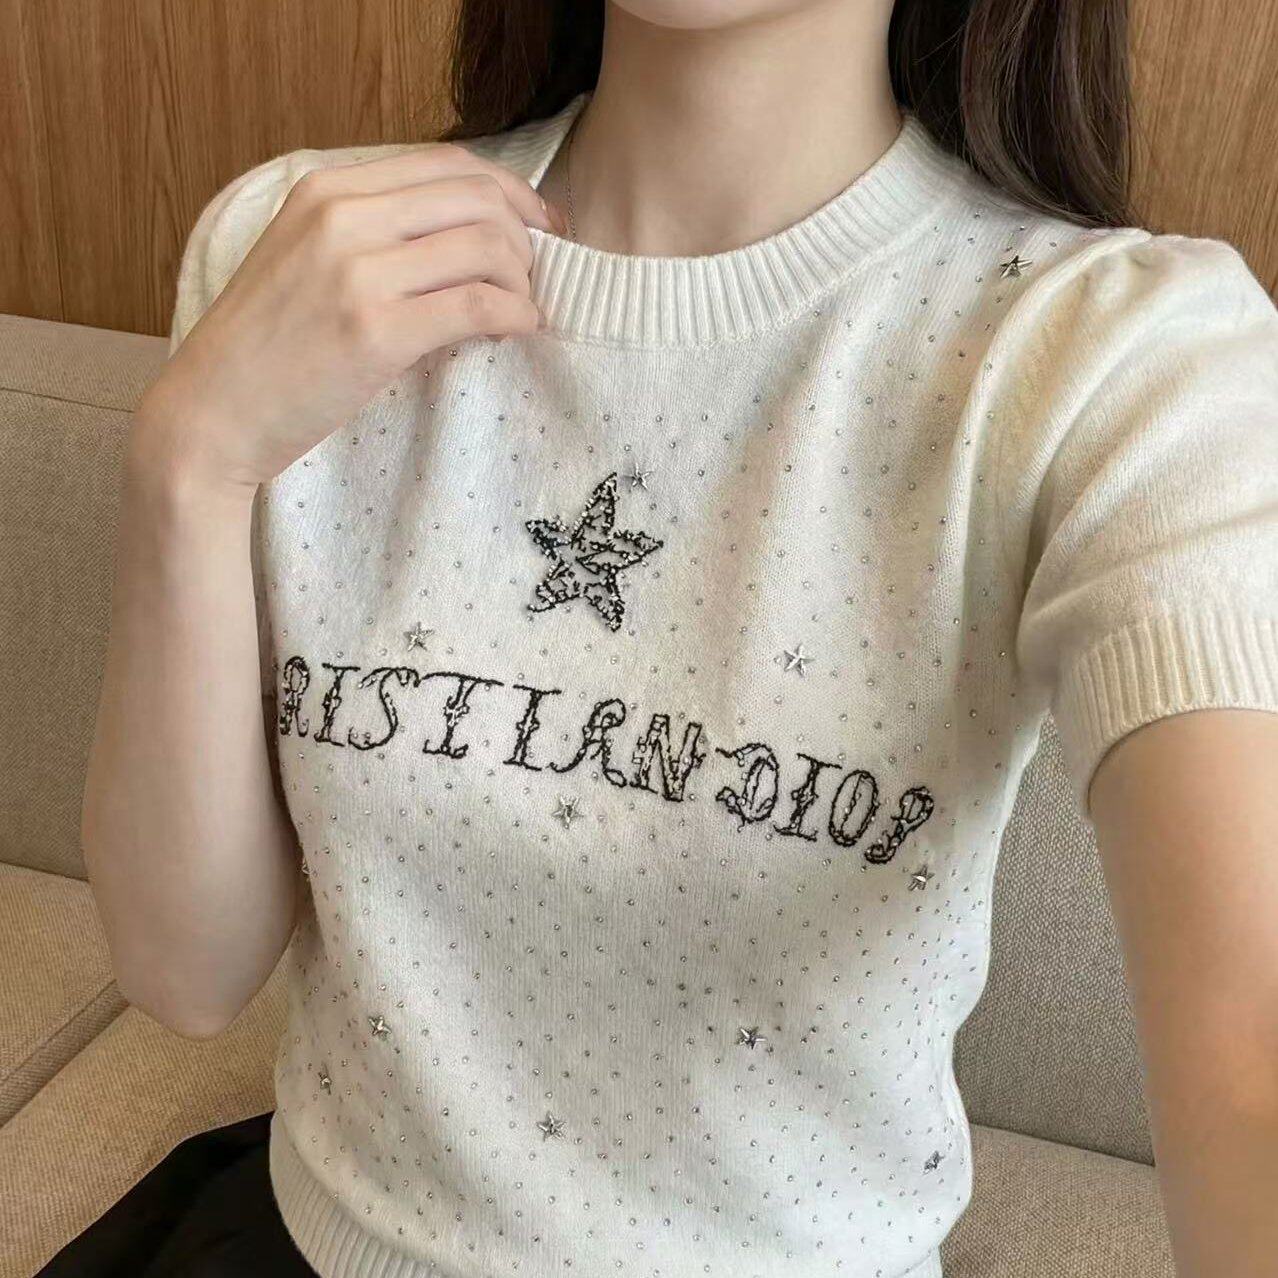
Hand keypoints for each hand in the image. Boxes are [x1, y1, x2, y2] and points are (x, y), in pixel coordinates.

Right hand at [138, 144, 566, 491]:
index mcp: (326, 189)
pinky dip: (516, 315)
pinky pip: (478, 306)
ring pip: (486, 248)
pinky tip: (518, 329)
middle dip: (525, 236)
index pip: (448, 164)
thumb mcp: (305, 258)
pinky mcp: (377, 332)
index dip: (511, 191)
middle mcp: (343, 217)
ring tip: (521, 309)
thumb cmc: (264, 347)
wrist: (211, 411)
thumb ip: (372, 233)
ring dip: (523, 280)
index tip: (539, 224)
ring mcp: (359, 273)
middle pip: (478, 198)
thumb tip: (464, 234)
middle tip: (534, 277)